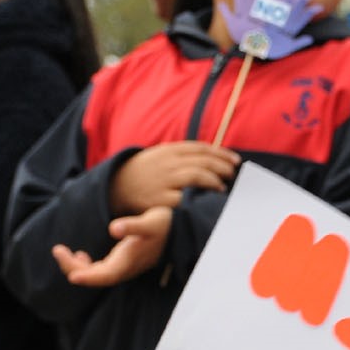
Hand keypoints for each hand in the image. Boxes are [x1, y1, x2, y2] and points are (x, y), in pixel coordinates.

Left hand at [52, 206, 172, 286]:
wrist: (179, 230)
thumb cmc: (164, 224)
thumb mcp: (152, 221)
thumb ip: (133, 225)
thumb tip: (114, 229)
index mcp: (130, 261)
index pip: (105, 275)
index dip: (87, 277)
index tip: (71, 275)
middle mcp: (125, 268)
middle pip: (95, 277)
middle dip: (73, 268)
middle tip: (57, 250)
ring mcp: (123, 267)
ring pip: (95, 275)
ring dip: (76, 267)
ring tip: (61, 251)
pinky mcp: (123, 263)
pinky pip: (100, 271)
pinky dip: (86, 266)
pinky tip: (79, 255)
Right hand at [110, 142, 237, 214]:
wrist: (114, 187)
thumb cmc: (142, 172)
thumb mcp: (159, 155)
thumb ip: (182, 154)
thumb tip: (211, 156)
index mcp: (169, 150)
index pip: (201, 148)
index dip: (221, 154)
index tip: (235, 161)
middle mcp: (168, 163)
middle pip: (203, 161)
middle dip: (222, 167)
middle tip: (232, 175)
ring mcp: (164, 180)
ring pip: (197, 175)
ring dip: (214, 180)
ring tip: (222, 187)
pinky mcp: (160, 200)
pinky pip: (185, 198)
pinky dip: (198, 198)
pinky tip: (206, 201)